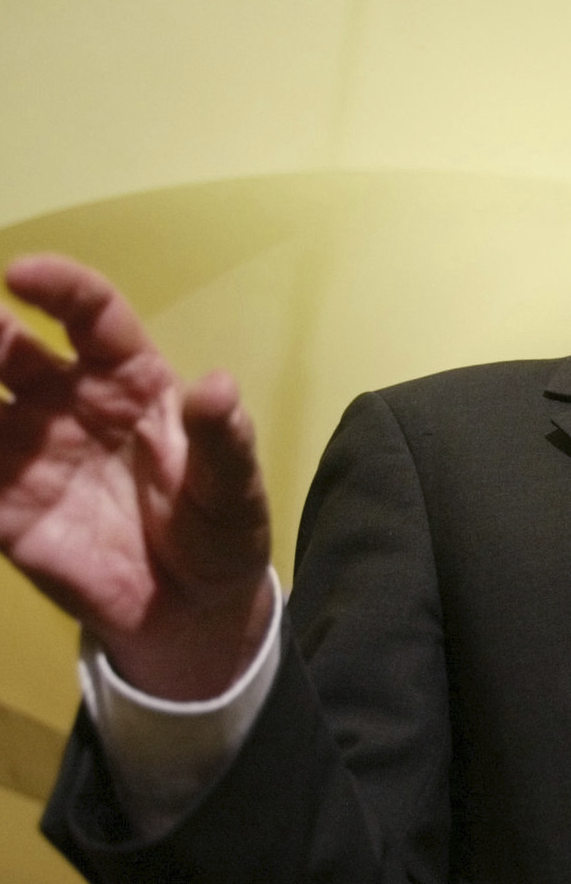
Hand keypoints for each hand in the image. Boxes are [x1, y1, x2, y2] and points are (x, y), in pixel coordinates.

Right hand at [0, 255, 271, 699]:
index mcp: (130, 382)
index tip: (22, 274)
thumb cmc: (219, 528)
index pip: (92, 318)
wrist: (191, 609)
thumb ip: (223, 441)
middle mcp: (68, 404)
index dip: (61, 289)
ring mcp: (29, 454)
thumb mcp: (234, 491)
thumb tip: (217, 384)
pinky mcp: (4, 510)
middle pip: (9, 350)